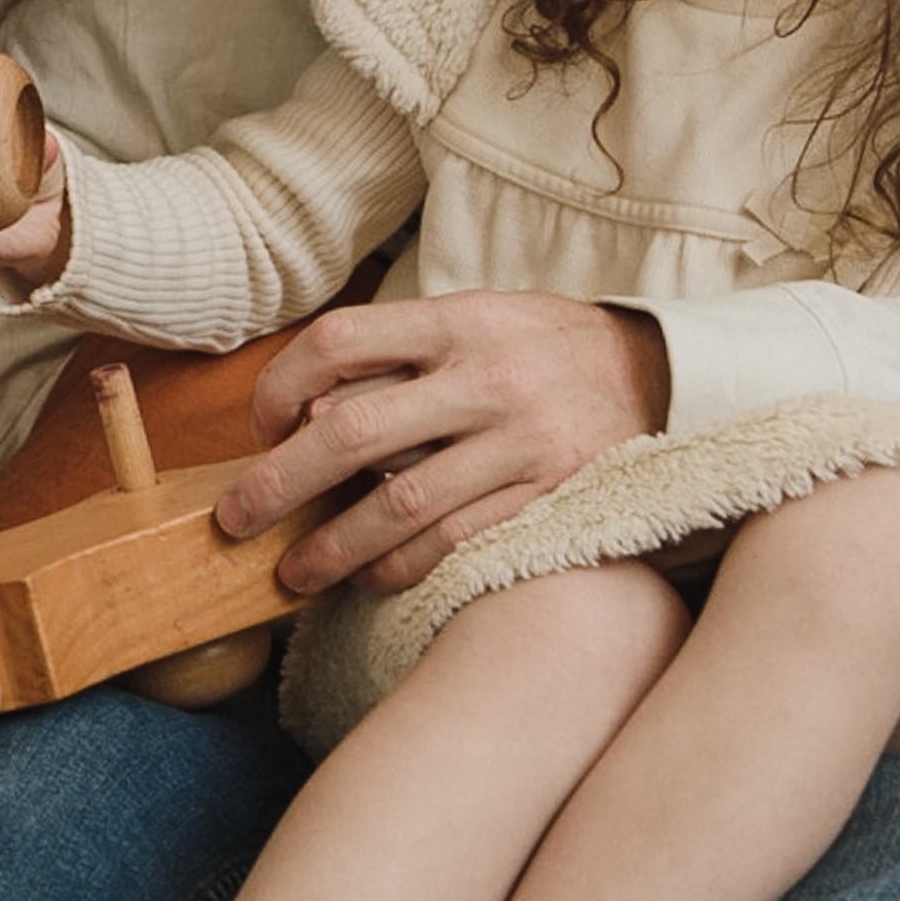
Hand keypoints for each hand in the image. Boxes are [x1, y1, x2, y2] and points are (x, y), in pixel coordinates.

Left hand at [215, 291, 670, 593]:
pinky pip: (453, 543)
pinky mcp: (547, 498)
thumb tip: (306, 412)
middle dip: (280, 482)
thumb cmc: (543, 351)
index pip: (340, 341)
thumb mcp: (477, 320)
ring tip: (293, 572)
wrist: (663, 379)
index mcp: (458, 320)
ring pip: (398, 504)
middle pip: (352, 431)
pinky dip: (399, 567)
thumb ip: (400, 355)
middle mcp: (485, 377)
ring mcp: (519, 442)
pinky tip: (366, 580)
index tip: (262, 427)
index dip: (282, 386)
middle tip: (236, 518)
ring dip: (332, 546)